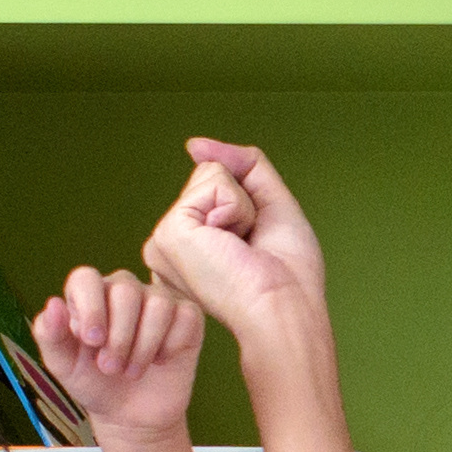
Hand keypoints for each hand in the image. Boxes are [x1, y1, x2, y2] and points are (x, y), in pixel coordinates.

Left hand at [35, 262, 205, 445]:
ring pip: (158, 304)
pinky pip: (185, 316)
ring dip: (143, 346)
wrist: (130, 416)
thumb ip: (50, 335)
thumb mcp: (63, 366)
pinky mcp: (187, 316)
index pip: (87, 278)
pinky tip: (160, 360)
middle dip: (118, 337)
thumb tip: (53, 304)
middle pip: (125, 291)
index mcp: (90, 295)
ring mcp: (158, 301)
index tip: (92, 341)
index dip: (90, 307)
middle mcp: (124, 290)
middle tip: (111, 368)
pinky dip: (170, 345)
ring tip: (132, 371)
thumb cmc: (94, 384)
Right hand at [142, 139, 337, 372]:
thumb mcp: (269, 204)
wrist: (287, 307)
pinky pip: (211, 181)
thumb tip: (194, 145)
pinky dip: (236, 207)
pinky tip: (232, 244)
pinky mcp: (168, 233)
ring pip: (210, 175)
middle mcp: (170, 244)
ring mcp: (164, 240)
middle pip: (210, 175)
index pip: (215, 185)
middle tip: (249, 246)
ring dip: (242, 206)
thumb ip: (240, 165)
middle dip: (244, 202)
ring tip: (241, 248)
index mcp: (190, 244)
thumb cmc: (287, 274)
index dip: (249, 205)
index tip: (254, 247)